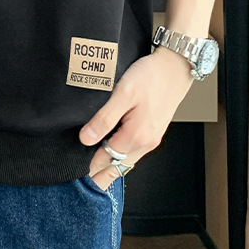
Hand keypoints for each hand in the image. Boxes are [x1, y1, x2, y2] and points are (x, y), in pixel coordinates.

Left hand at [78, 46, 195, 189]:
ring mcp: (151, 139)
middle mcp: (145, 142)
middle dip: (99, 174)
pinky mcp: (153, 132)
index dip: (89, 167)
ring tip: (92, 170)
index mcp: (136, 135)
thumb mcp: (123, 93)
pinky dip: (121, 157)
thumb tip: (86, 139)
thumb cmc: (150, 76)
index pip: (106, 159)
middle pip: (117, 166)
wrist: (175, 68)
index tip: (73, 173)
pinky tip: (112, 153)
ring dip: (110, 167)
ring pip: (126, 161)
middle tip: (79, 180)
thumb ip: (105, 118)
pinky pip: (133, 152)